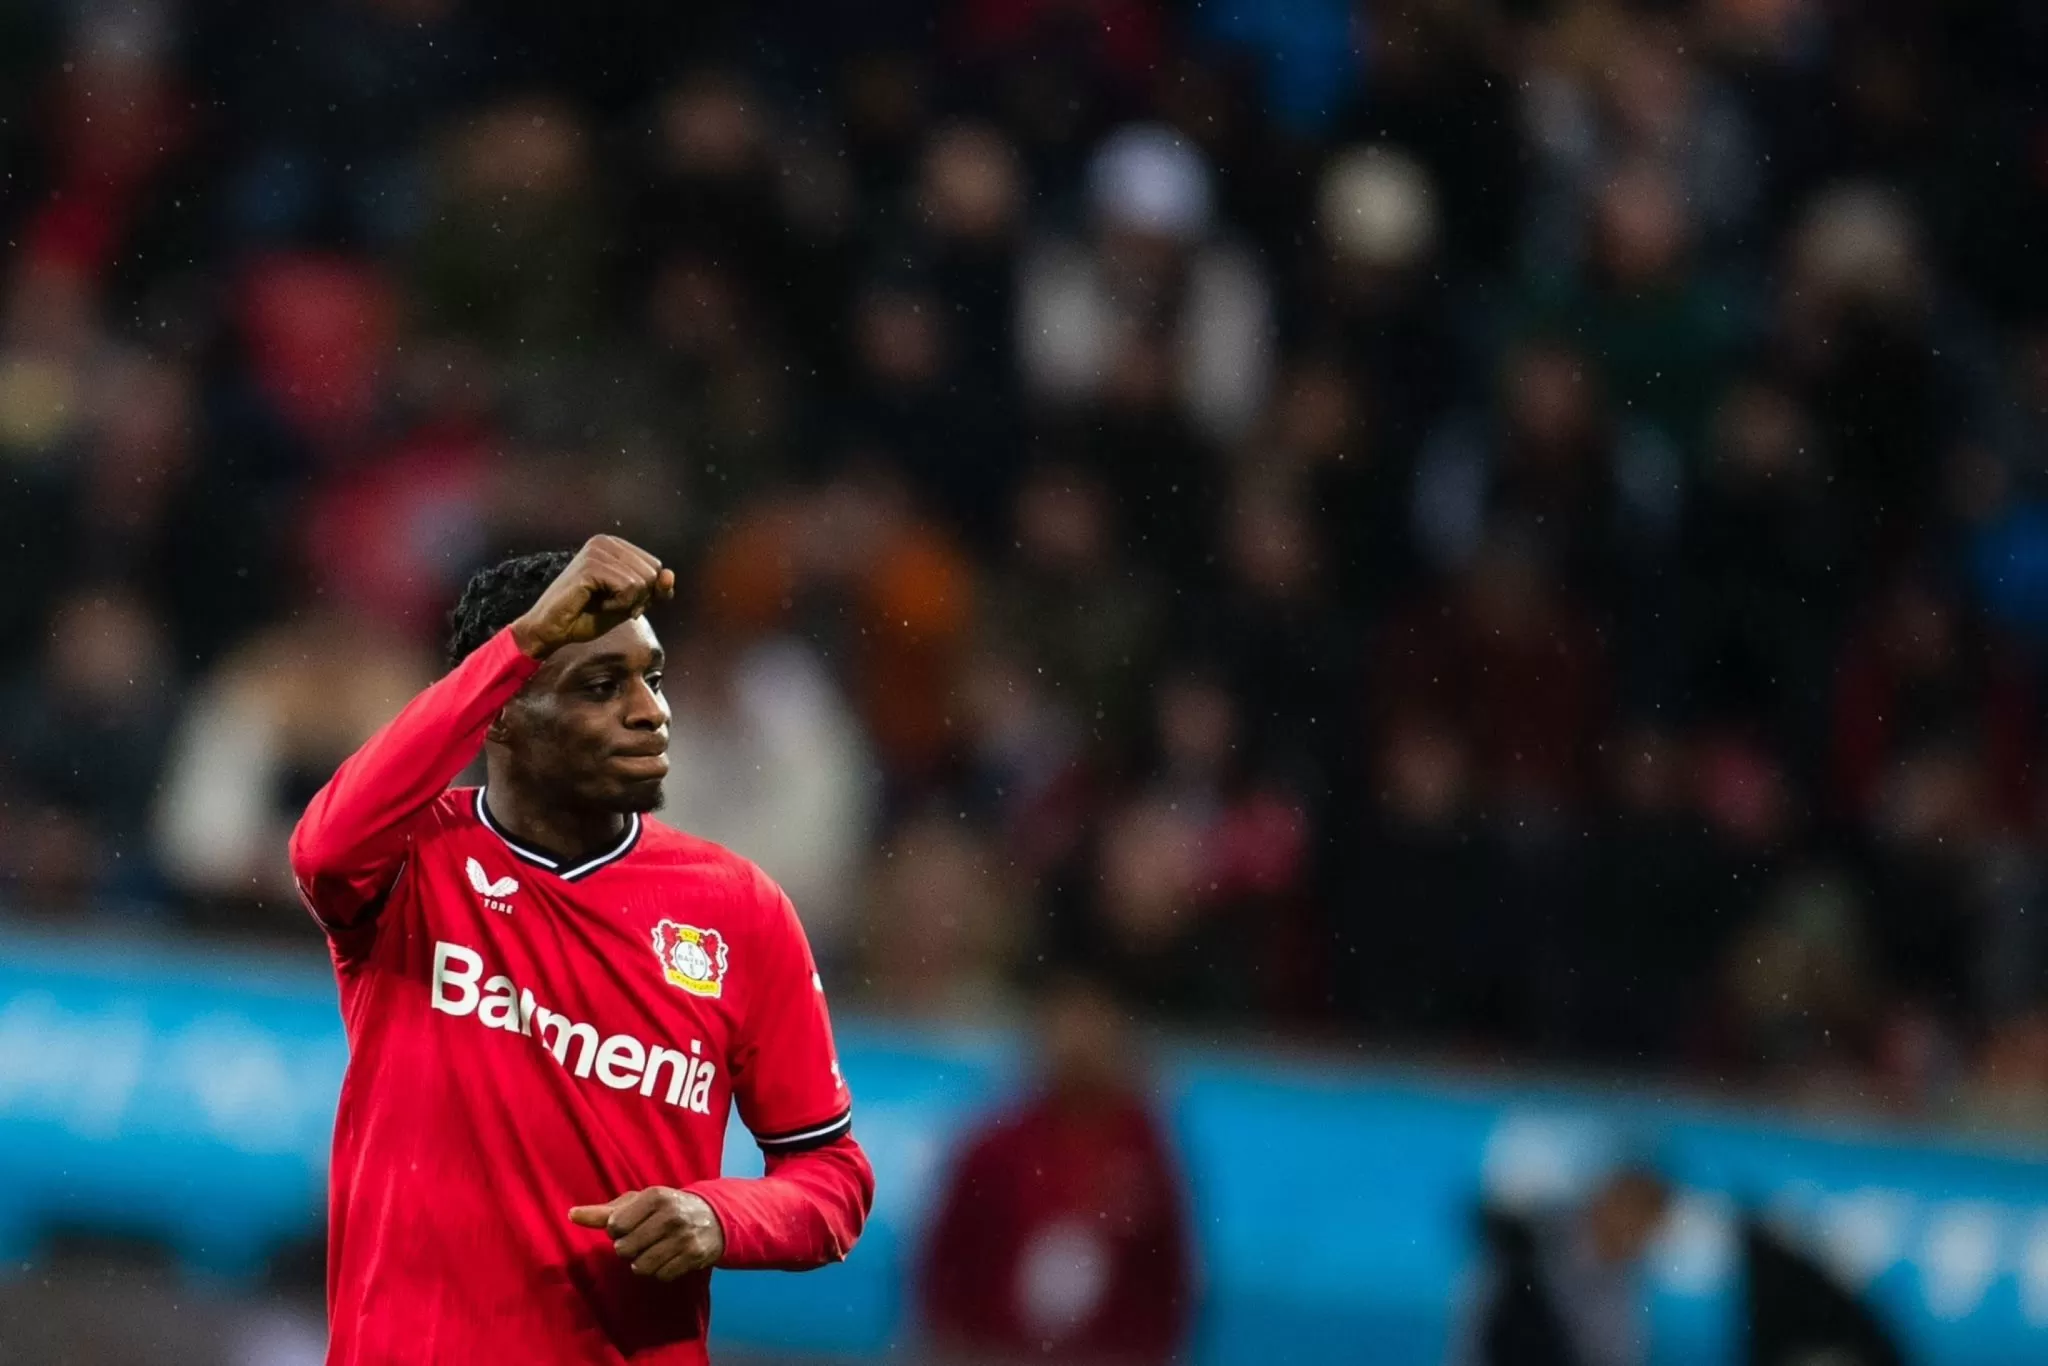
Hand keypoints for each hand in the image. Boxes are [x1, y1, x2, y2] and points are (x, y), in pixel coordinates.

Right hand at [511, 535, 675, 658]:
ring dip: (625, 603)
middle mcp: (605, 541)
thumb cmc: (587, 616)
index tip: (617, 599)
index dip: (644, 593)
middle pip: (653, 573)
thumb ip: (654, 590)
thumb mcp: (631, 603)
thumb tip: (669, 575)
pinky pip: (628, 589)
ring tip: (599, 603)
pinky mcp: (591, 566)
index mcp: (615, 545)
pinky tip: (594, 604)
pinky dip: (617, 605)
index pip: (656, 567)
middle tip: (607, 603)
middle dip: (637, 598)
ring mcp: (596, 551)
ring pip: (643, 582)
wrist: (551, 630)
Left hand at [568, 1187, 725, 1280]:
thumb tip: (571, 1215)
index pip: (615, 1226)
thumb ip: (604, 1212)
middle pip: (625, 1249)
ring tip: (653, 1251)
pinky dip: (660, 1272)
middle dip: (629, 1249)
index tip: (630, 1226)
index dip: (617, 1232)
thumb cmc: (666, 1209)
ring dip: (642, 1263)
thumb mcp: (638, 1203)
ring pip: (642, 1266)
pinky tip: (668, 1258)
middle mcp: (671, 1215)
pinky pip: (661, 1276)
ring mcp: (684, 1236)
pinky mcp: (694, 1256)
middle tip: (642, 1240)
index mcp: (655, 1196)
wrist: (715, 1217)